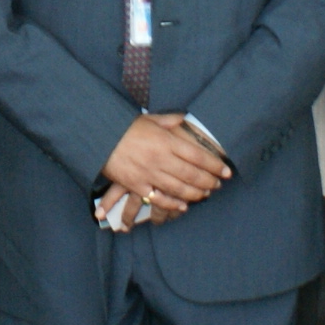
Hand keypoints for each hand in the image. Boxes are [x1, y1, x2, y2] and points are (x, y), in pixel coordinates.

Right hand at [102, 117, 227, 214]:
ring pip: (179, 188)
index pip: (197, 155)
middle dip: (208, 181)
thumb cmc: (125, 127)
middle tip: (218, 185)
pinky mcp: (137, 185)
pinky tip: (183, 206)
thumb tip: (186, 119)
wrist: (99, 137)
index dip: (214, 165)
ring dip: (195, 193)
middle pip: (191, 174)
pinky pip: (159, 198)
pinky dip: (173, 204)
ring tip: (205, 194)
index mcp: (165, 141)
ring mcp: (149, 174)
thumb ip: (170, 121)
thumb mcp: (149, 119)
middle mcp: (160, 159)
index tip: (226, 171)